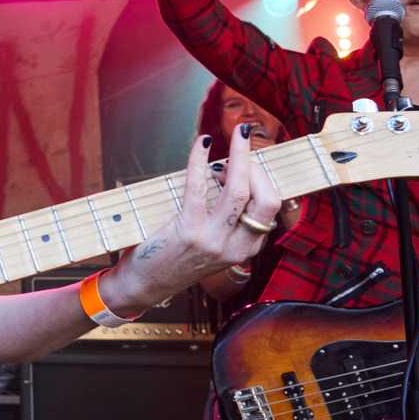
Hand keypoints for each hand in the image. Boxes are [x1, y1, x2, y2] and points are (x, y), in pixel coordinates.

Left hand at [105, 122, 280, 314]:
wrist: (146, 284)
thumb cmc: (177, 258)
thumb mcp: (215, 246)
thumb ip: (231, 221)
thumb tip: (235, 174)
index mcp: (247, 249)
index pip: (272, 208)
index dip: (264, 178)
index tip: (249, 162)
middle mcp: (236, 248)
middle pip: (266, 199)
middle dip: (258, 165)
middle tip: (245, 145)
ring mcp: (213, 240)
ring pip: (238, 190)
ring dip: (240, 156)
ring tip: (238, 134)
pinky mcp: (188, 231)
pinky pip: (199, 187)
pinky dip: (201, 160)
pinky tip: (203, 144)